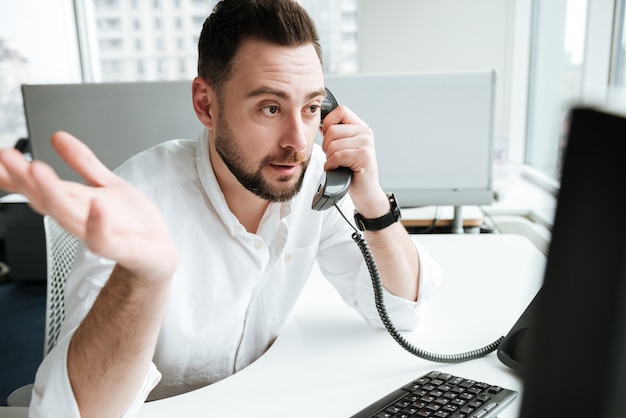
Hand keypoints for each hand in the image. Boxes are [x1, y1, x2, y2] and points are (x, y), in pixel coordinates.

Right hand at [0, 131, 177, 281]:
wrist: (158, 254)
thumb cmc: (132, 223)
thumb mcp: (108, 184)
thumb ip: (84, 163)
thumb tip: (58, 137)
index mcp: (76, 203)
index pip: (39, 188)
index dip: (17, 174)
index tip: (0, 156)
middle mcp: (82, 219)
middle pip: (46, 200)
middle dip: (25, 180)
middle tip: (7, 157)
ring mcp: (99, 234)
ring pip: (68, 217)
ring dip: (51, 194)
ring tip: (36, 170)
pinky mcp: (121, 248)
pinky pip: (104, 241)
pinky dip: (97, 225)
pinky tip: (95, 205)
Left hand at [320, 105, 389, 217]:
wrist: (365, 192)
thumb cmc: (352, 172)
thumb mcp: (343, 148)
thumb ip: (334, 134)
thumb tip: (319, 124)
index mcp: (360, 127)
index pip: (340, 111)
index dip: (328, 123)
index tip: (329, 139)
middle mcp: (365, 132)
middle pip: (332, 129)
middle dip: (326, 146)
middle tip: (334, 158)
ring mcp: (366, 144)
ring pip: (333, 144)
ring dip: (329, 158)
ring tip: (338, 164)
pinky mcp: (364, 156)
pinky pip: (337, 156)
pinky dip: (332, 165)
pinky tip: (337, 169)